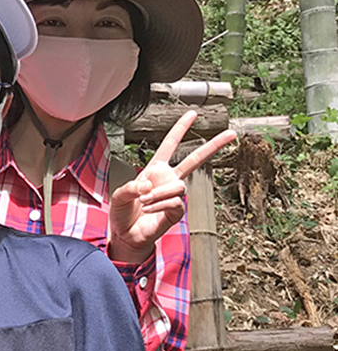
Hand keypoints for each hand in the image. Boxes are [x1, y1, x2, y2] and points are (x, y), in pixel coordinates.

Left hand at [108, 109, 236, 264]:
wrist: (126, 236)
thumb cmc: (122, 214)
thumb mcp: (118, 196)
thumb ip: (130, 187)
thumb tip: (149, 185)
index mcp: (154, 170)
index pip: (169, 145)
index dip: (179, 129)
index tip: (192, 114)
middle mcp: (167, 180)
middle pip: (195, 159)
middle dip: (213, 145)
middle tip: (231, 134)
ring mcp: (174, 195)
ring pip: (178, 186)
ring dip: (159, 194)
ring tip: (144, 202)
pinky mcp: (176, 211)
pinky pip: (174, 203)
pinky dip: (159, 206)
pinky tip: (149, 210)